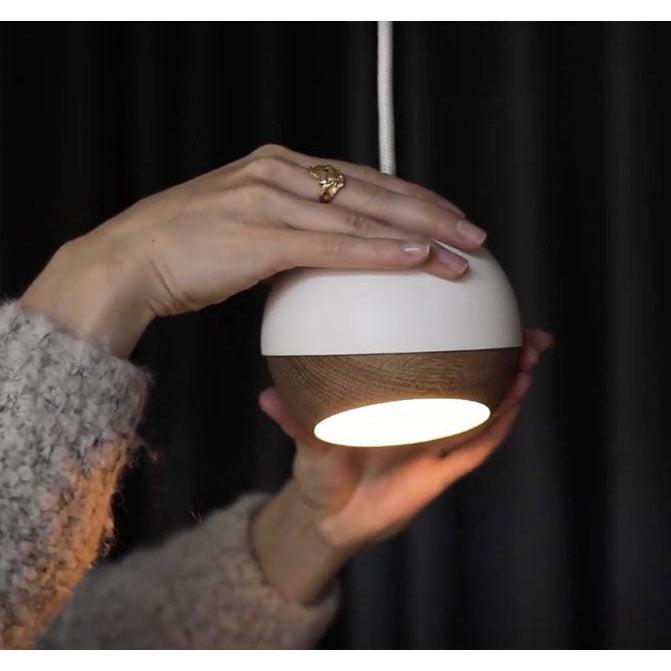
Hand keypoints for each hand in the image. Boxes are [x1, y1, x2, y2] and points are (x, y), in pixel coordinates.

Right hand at [21, 144, 484, 356]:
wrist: (130, 257)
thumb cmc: (185, 249)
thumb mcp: (245, 228)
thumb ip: (287, 234)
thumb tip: (321, 259)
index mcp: (281, 167)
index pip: (362, 178)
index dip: (411, 195)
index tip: (447, 215)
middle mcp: (282, 172)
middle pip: (375, 189)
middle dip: (433, 210)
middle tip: (475, 233)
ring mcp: (271, 200)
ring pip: (362, 213)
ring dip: (420, 232)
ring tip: (462, 251)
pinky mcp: (260, 236)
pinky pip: (331, 246)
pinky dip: (377, 251)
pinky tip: (416, 259)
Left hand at [252, 329, 553, 602]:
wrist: (329, 518)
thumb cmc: (319, 471)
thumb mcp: (307, 442)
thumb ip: (294, 420)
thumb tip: (264, 398)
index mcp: (395, 404)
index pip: (429, 363)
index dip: (451, 334)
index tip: (468, 302)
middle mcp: (422, 418)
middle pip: (472, 379)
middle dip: (502, 351)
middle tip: (523, 325)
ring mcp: (436, 444)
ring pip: (485, 408)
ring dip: (511, 382)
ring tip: (530, 352)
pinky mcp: (441, 474)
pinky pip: (476, 447)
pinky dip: (498, 425)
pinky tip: (514, 401)